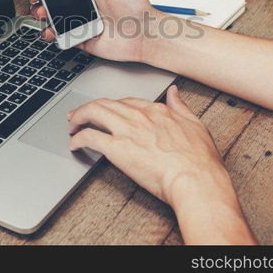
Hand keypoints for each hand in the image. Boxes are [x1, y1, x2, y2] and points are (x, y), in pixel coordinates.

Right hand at [24, 0, 153, 61]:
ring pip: (49, 14)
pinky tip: (50, 28)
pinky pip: (57, 34)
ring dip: (39, 11)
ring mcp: (78, 18)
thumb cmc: (135, 4)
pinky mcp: (77, 36)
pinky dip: (49, 32)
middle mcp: (80, 0)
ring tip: (41, 10)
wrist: (144, 35)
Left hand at [68, 85, 255, 243]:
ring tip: (72, 125)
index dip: (114, 106)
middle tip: (79, 115)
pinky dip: (78, 138)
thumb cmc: (199, 161)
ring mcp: (126, 130)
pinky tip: (74, 144)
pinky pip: (90, 137)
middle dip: (89, 107)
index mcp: (157, 111)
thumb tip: (174, 92)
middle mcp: (139, 116)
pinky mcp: (116, 148)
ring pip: (93, 112)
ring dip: (78, 117)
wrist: (195, 179)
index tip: (108, 112)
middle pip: (106, 103)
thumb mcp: (195, 125)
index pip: (127, 102)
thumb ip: (181, 107)